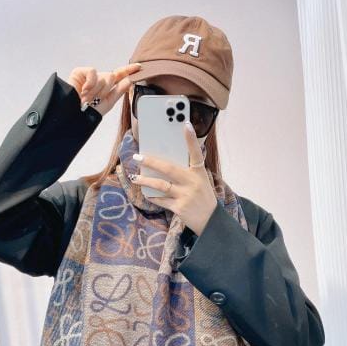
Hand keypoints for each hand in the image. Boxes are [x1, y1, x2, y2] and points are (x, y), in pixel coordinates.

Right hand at [67, 63, 141, 116]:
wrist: (73, 115)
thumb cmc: (88, 112)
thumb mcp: (108, 102)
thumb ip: (119, 90)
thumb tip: (130, 80)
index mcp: (106, 88)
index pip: (119, 76)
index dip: (128, 71)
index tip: (139, 67)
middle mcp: (98, 80)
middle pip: (111, 77)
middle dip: (105, 90)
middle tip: (94, 100)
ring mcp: (89, 76)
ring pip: (103, 76)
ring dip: (96, 90)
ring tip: (86, 99)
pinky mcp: (80, 72)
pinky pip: (93, 72)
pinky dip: (90, 83)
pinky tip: (84, 91)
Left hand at [130, 121, 217, 235]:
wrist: (210, 221)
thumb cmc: (203, 197)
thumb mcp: (200, 181)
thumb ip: (187, 172)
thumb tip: (164, 163)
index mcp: (199, 173)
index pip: (196, 153)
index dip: (191, 139)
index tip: (185, 124)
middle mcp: (193, 182)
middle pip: (169, 169)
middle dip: (151, 161)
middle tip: (138, 157)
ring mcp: (185, 195)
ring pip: (161, 185)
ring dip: (146, 181)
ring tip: (135, 177)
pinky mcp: (179, 208)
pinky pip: (161, 200)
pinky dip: (152, 197)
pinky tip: (146, 193)